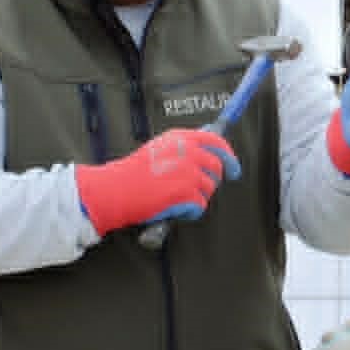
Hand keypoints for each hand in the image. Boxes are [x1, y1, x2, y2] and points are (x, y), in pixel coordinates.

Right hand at [75, 128, 240, 235]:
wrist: (116, 189)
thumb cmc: (134, 172)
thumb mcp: (160, 148)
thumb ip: (184, 146)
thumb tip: (208, 146)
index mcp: (182, 138)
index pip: (217, 142)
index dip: (229, 157)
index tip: (234, 169)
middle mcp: (188, 152)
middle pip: (218, 168)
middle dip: (211, 181)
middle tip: (197, 189)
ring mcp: (189, 172)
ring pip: (209, 189)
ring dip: (196, 197)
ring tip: (174, 196)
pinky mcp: (186, 193)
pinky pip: (200, 206)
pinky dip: (189, 211)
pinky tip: (173, 207)